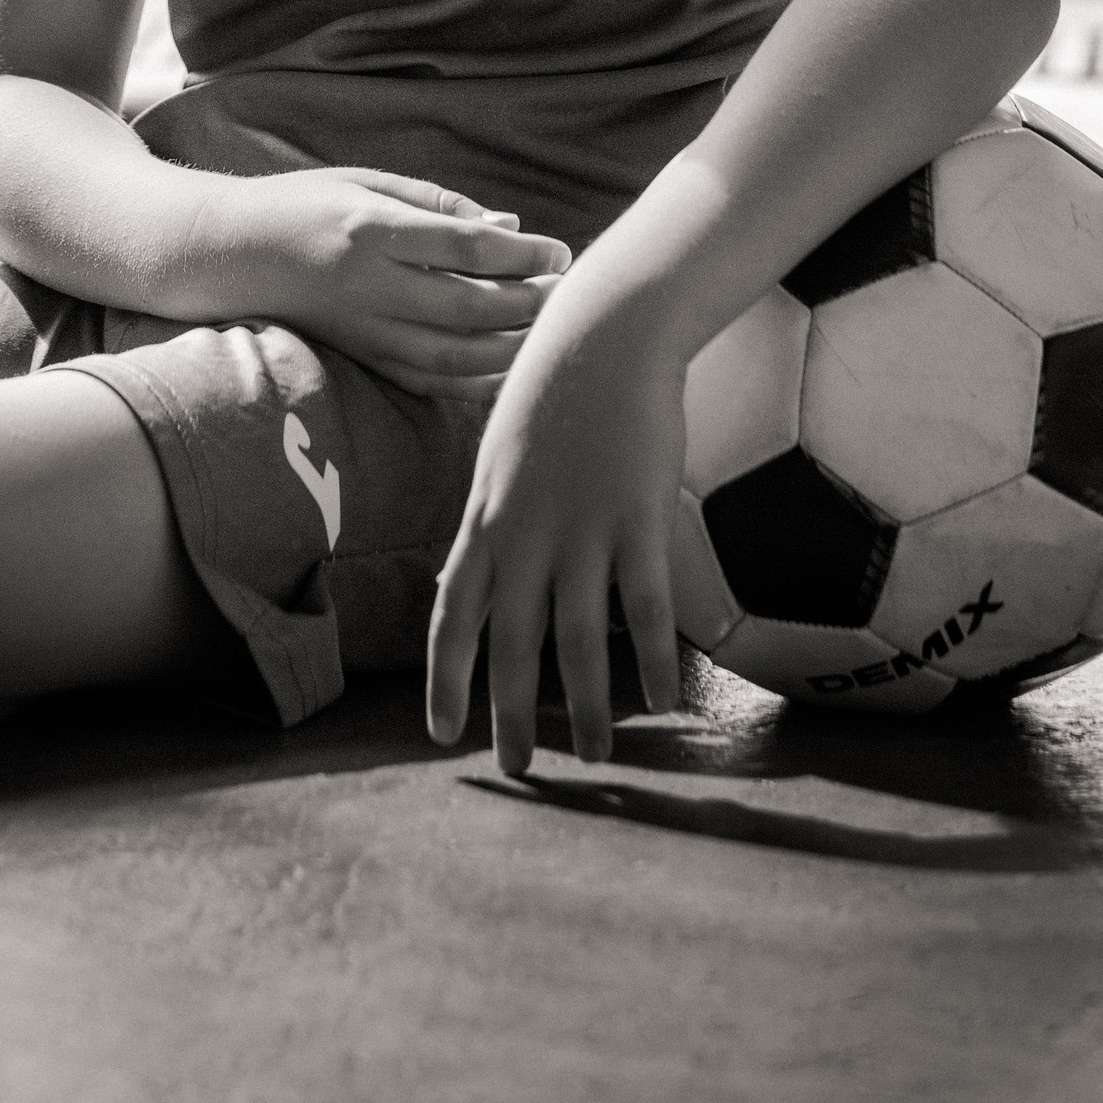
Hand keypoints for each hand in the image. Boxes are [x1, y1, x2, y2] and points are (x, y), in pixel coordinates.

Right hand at [260, 166, 569, 401]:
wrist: (231, 255)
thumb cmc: (306, 205)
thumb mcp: (368, 181)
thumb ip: (440, 204)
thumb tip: (510, 227)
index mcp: (373, 229)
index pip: (466, 245)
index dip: (523, 252)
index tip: (560, 252)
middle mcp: (369, 286)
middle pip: (469, 306)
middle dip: (529, 303)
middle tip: (566, 291)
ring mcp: (364, 330)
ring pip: (455, 355)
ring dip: (513, 348)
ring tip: (549, 329)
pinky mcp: (361, 358)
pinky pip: (430, 382)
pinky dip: (478, 382)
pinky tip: (511, 368)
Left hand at [425, 277, 686, 769]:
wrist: (603, 334)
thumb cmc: (551, 390)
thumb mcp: (499, 455)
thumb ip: (492, 517)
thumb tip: (479, 571)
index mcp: (485, 517)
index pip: (452, 614)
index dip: (445, 678)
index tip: (441, 732)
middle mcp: (525, 533)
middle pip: (512, 643)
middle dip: (513, 713)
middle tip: (519, 769)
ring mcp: (581, 528)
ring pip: (578, 639)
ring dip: (588, 708)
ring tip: (600, 756)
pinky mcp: (638, 518)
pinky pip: (643, 607)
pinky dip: (651, 659)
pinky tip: (661, 702)